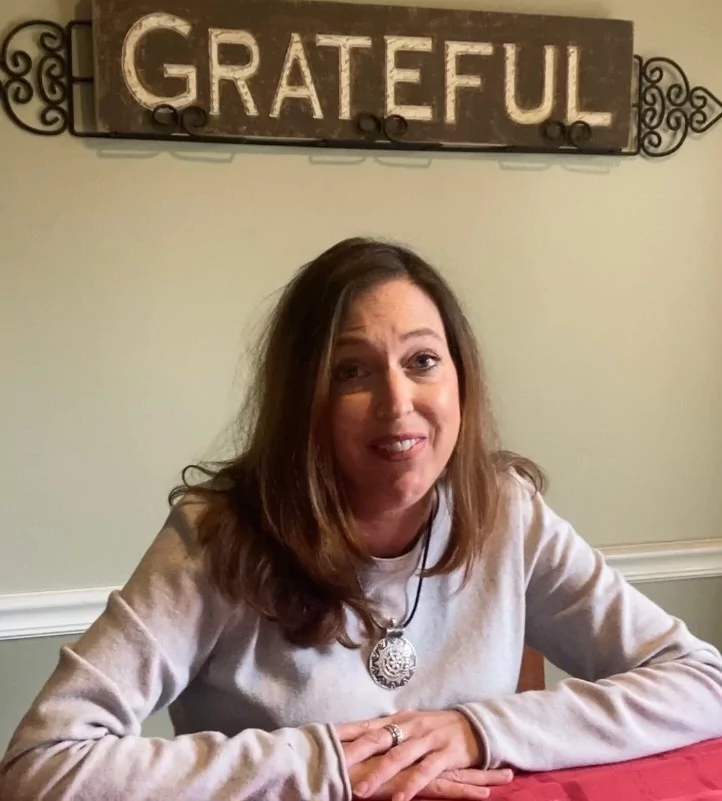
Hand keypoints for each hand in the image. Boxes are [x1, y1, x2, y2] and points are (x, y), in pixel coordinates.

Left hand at [336, 710, 512, 800]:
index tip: (323, 742)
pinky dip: (411, 785)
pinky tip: (399, 798)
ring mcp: (428, 739)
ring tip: (360, 790)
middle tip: (334, 767)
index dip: (345, 734)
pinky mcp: (446, 753)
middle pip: (377, 739)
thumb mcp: (410, 725)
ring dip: (378, 774)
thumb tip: (355, 737)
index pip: (365, 725)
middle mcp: (410, 726)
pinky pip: (425, 771)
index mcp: (398, 719)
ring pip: (398, 757)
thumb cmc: (438, 728)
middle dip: (354, 754)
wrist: (477, 725)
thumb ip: (386, 732)